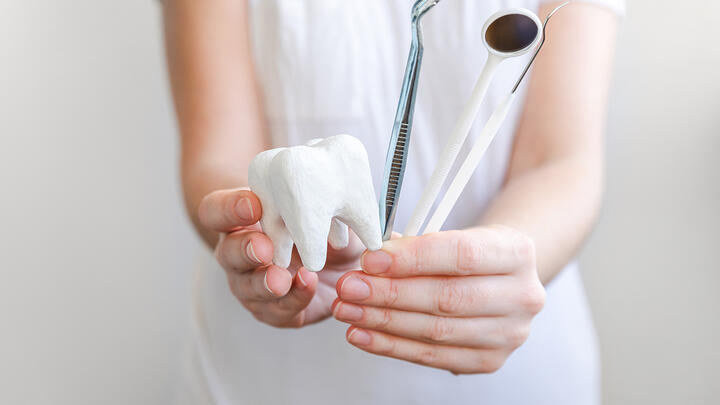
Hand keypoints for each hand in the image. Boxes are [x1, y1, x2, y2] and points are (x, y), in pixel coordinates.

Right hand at [199, 188, 362, 327]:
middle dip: (246, 251)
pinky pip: (277, 311)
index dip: (230, 208)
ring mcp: (251, 285)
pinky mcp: (274, 311)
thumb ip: (312, 201)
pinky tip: (307, 284)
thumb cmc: (318, 224)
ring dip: (264, 283)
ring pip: (247, 288)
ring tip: (282, 279)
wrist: (337, 264)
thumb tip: (325, 194)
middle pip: (228, 254)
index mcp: (237, 221)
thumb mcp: (319, 206)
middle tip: (264, 248)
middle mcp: (238, 254)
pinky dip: (293, 299)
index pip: (216, 211)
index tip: (253, 204)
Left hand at [332, 226, 544, 373]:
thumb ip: (412, 242)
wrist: (500, 280)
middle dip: (391, 293)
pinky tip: (363, 335)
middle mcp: (523, 295)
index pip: (462, 255)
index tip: (370, 259)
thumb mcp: (450, 233)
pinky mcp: (489, 361)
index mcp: (517, 252)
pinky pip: (432, 357)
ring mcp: (510, 334)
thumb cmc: (467, 253)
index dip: (412, 258)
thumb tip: (368, 251)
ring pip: (437, 331)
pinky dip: (391, 346)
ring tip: (348, 311)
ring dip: (384, 322)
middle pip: (448, 298)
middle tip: (350, 287)